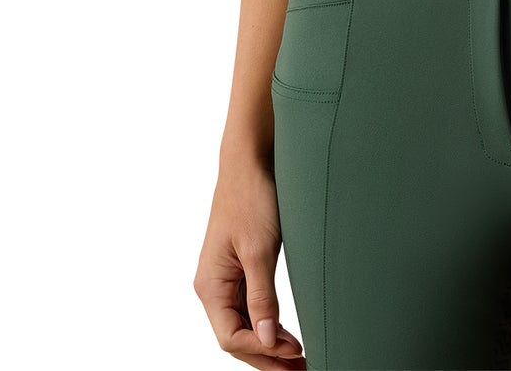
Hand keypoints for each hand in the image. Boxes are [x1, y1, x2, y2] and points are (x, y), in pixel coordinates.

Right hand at [194, 155, 307, 366]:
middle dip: (266, 357)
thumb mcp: (260, 249)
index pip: (231, 337)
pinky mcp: (240, 268)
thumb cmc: (252, 197)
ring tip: (298, 360)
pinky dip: (268, 323)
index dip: (263, 351)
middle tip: (300, 369)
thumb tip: (267, 341)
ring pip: (245, 324)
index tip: (296, 352)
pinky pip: (250, 306)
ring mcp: (226, 278)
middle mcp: (213, 286)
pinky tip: (287, 335)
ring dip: (268, 344)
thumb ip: (262, 297)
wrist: (250, 160)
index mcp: (210, 285)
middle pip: (237, 337)